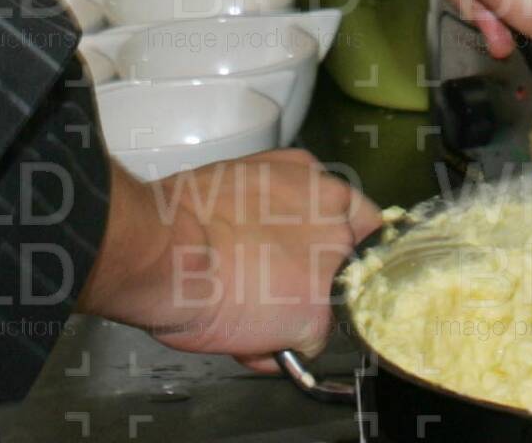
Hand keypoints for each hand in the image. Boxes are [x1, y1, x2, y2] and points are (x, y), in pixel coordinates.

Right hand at [79, 149, 378, 364]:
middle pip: (348, 265)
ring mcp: (331, 268)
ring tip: (249, 311)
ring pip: (327, 309)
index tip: (323, 264)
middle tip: (271, 290)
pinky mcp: (318, 316)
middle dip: (315, 285)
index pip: (360, 220)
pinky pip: (305, 347)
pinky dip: (277, 350)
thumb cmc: (187, 215)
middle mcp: (335, 220)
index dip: (339, 249)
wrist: (170, 249)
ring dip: (295, 318)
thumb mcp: (247, 181)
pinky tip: (245, 334)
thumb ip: (281, 202)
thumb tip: (279, 230)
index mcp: (316, 183)